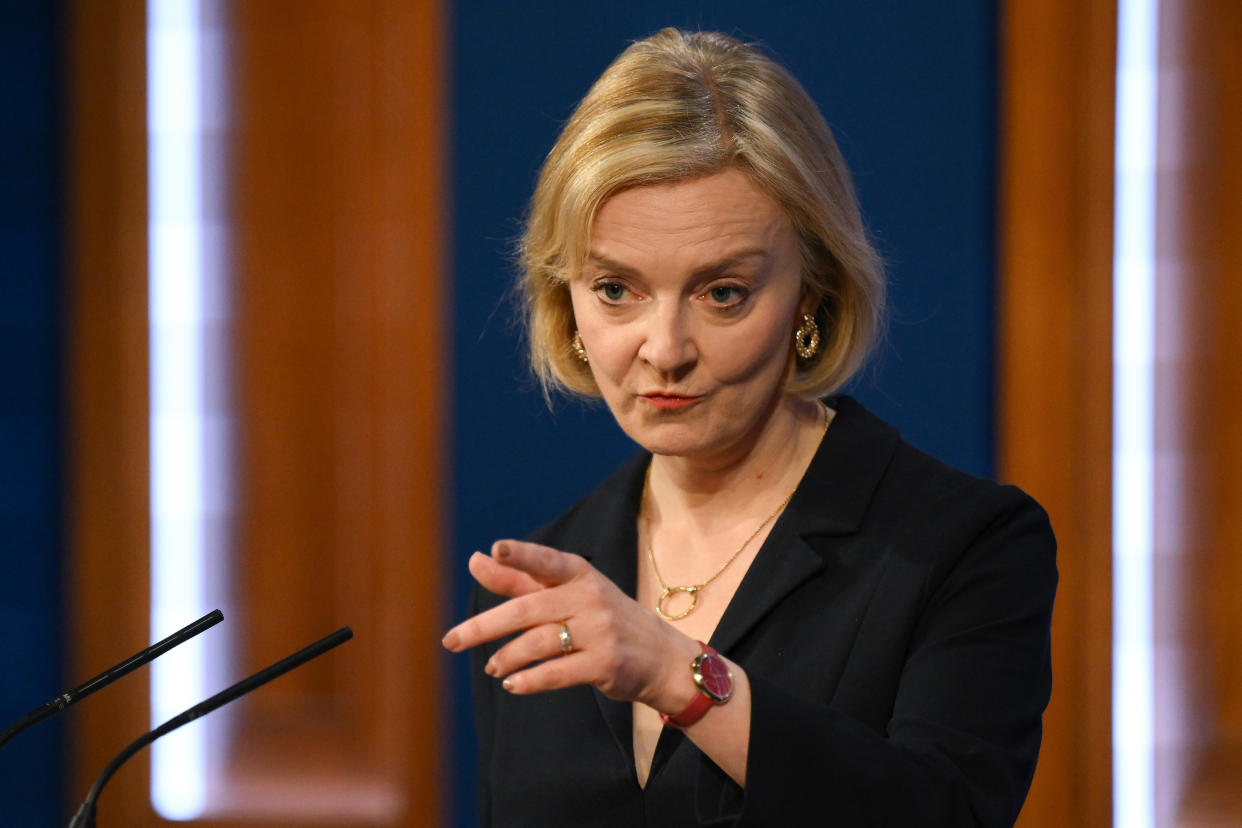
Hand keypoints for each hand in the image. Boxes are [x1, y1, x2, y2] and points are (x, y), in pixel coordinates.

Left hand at [442, 540, 699, 711]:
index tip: (496, 549)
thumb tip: (476, 559)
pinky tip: (512, 684)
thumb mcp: (566, 594)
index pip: (545, 562)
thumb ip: (519, 580)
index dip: (521, 555)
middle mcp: (590, 597)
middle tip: (451, 640)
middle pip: (527, 609)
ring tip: (492, 667)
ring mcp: (600, 630)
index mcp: (579, 574)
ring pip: (539, 642)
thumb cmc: (603, 619)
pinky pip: (557, 672)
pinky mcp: (605, 664)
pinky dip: (530, 680)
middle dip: (484, 626)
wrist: (661, 657)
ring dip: (507, 657)